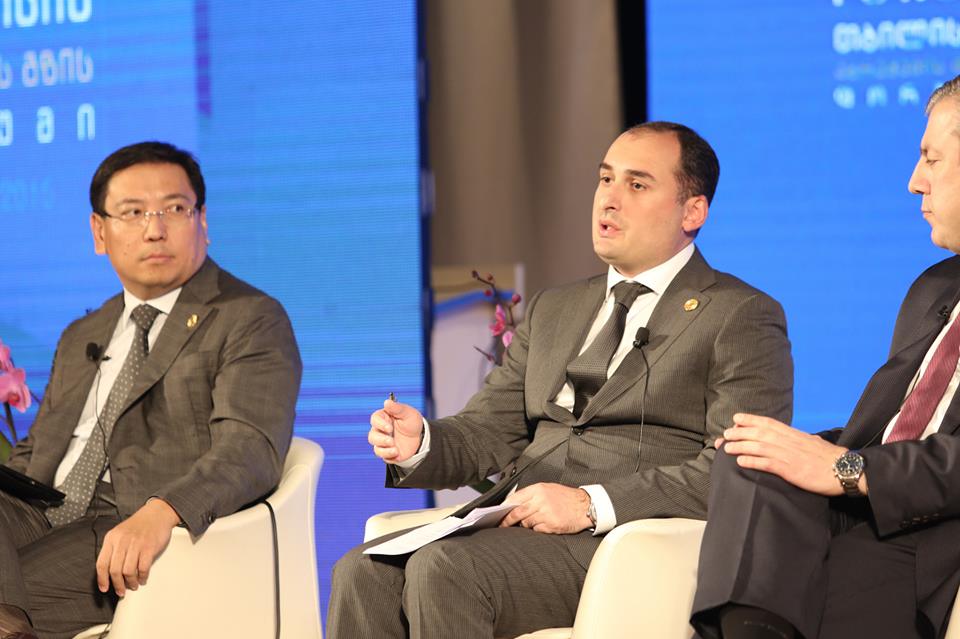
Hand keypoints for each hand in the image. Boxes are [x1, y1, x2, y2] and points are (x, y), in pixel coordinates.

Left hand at [96, 498, 180, 596]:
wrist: (157, 514)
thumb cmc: (139, 525)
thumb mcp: (120, 533)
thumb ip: (114, 549)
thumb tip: (110, 571)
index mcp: (111, 538)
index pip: (101, 563)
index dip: (102, 579)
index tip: (104, 588)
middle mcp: (122, 541)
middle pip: (115, 570)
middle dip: (118, 585)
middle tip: (121, 591)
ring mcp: (136, 544)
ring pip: (128, 571)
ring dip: (130, 582)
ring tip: (133, 585)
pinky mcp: (149, 547)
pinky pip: (143, 568)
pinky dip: (142, 577)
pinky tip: (142, 578)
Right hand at [368, 399, 423, 463]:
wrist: (420, 436)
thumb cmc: (412, 421)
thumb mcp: (407, 412)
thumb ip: (397, 408)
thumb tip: (386, 402)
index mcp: (383, 418)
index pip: (374, 419)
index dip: (380, 424)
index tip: (389, 427)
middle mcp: (380, 431)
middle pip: (372, 436)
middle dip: (381, 440)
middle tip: (391, 441)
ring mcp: (383, 443)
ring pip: (376, 448)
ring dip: (385, 450)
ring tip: (395, 450)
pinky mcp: (388, 453)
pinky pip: (384, 457)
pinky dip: (389, 456)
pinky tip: (397, 454)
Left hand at [498, 483, 591, 533]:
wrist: (586, 506)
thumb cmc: (566, 497)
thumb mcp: (548, 489)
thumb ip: (531, 495)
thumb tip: (513, 503)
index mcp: (538, 489)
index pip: (515, 498)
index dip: (504, 507)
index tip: (498, 513)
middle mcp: (541, 500)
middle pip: (517, 512)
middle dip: (507, 520)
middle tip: (502, 525)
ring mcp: (546, 513)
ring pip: (526, 522)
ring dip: (526, 524)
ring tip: (534, 520)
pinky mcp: (551, 525)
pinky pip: (536, 530)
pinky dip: (537, 529)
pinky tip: (544, 524)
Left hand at [719, 413, 856, 495]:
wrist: (845, 469)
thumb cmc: (831, 458)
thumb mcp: (814, 442)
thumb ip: (802, 439)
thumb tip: (800, 437)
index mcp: (793, 434)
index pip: (768, 422)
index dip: (750, 419)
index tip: (736, 418)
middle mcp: (788, 441)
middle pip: (758, 433)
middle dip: (739, 432)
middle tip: (725, 434)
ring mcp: (788, 455)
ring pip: (758, 447)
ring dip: (740, 446)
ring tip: (727, 448)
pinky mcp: (790, 469)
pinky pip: (767, 464)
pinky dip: (752, 462)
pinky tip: (740, 462)